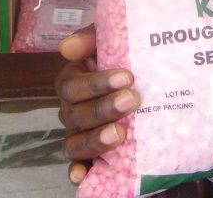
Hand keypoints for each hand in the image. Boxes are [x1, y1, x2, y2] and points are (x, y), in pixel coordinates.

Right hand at [54, 25, 140, 184]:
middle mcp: (71, 109)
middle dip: (103, 108)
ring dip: (95, 139)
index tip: (126, 76)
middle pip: (75, 114)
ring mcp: (79, 133)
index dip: (95, 83)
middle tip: (132, 100)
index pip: (71, 85)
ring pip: (75, 142)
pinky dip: (78, 170)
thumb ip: (91, 38)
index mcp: (73, 81)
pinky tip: (82, 175)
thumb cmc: (123, 56)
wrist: (144, 77)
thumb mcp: (109, 40)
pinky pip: (78, 165)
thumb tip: (67, 46)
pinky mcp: (90, 154)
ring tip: (120, 134)